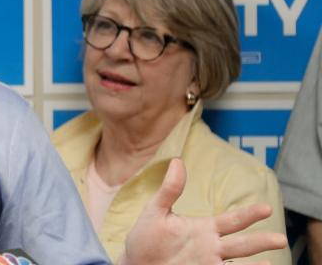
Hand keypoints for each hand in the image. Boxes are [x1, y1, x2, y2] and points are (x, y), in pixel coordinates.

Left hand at [120, 158, 286, 264]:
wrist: (135, 263)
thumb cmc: (145, 238)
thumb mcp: (156, 212)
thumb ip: (169, 190)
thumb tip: (178, 161)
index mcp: (204, 229)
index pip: (232, 220)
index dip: (249, 215)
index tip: (267, 208)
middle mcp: (211, 247)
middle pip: (241, 244)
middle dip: (260, 241)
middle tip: (281, 239)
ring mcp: (208, 264)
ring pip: (237, 263)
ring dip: (254, 264)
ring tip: (272, 263)